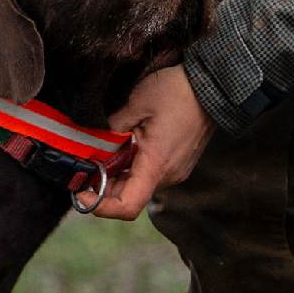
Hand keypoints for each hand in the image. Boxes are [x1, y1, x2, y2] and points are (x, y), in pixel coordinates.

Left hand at [92, 64, 213, 220]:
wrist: (213, 85)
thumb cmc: (177, 91)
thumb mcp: (137, 102)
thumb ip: (112, 126)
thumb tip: (93, 141)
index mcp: (156, 165)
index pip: (127, 206)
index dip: (100, 206)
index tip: (81, 191)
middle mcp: (168, 175)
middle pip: (129, 196)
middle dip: (103, 185)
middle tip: (86, 163)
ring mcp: (175, 171)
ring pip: (139, 184)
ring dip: (118, 174)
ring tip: (105, 148)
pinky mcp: (179, 163)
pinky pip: (150, 173)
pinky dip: (133, 166)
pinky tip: (126, 144)